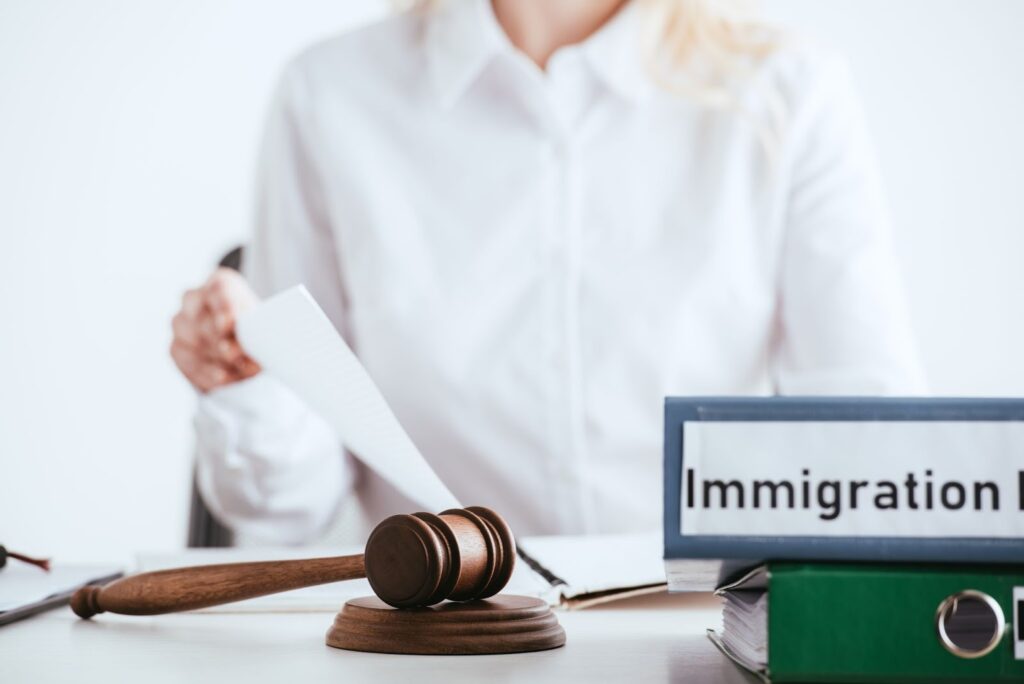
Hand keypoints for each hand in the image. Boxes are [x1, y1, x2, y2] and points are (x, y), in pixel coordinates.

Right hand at [171, 268, 260, 392]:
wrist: (241, 341)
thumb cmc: (253, 326)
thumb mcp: (261, 321)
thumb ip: (257, 327)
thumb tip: (259, 346)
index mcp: (220, 284)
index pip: (219, 292)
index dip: (224, 308)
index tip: (229, 324)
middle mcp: (193, 300)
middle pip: (204, 322)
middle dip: (223, 343)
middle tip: (240, 356)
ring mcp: (180, 324)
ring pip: (195, 344)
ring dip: (219, 360)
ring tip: (241, 370)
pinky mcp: (176, 349)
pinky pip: (189, 363)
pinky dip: (209, 373)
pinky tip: (224, 377)